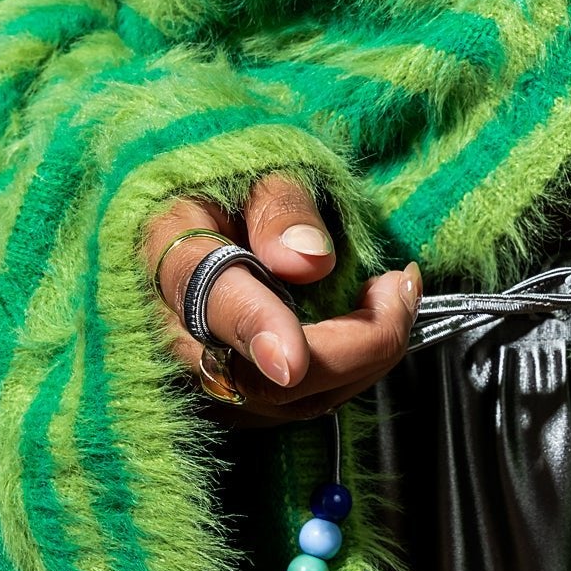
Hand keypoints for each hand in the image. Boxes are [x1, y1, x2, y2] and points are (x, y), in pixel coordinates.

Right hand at [143, 173, 420, 423]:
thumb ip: (280, 208)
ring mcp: (206, 379)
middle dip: (355, 343)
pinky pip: (304, 402)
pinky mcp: (238, 400)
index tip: (290, 359)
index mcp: (172, 259)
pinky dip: (353, 368)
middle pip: (262, 378)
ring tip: (391, 294)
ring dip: (365, 356)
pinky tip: (370, 323)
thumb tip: (309, 260)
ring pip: (294, 401)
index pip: (212, 301)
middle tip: (398, 286)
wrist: (196, 220)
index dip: (255, 330)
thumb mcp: (253, 168)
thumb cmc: (225, 189)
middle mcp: (179, 336)